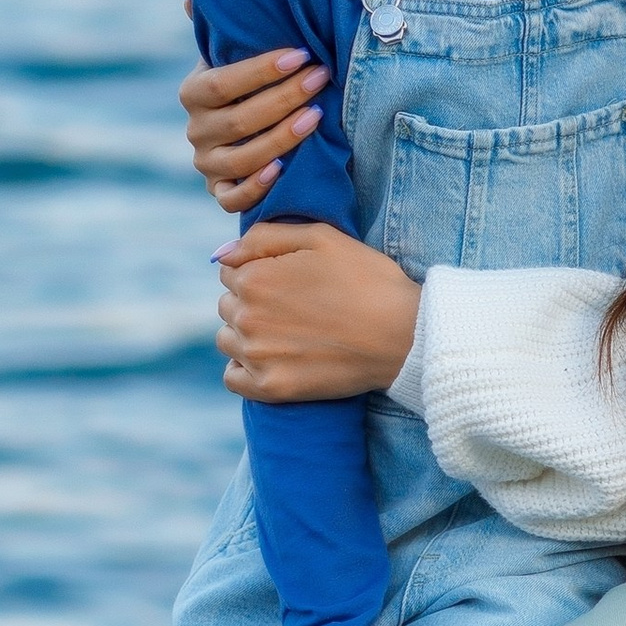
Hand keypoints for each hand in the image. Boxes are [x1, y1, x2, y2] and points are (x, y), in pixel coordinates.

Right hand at [182, 30, 328, 212]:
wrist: (246, 130)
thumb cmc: (248, 83)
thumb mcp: (233, 54)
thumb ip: (219, 30)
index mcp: (193, 93)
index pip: (223, 83)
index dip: (261, 70)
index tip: (300, 54)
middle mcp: (196, 131)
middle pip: (238, 120)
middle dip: (284, 97)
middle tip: (321, 76)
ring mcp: (207, 164)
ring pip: (241, 159)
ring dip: (281, 138)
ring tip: (317, 115)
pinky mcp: (222, 192)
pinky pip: (234, 199)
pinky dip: (257, 187)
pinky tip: (284, 169)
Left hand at [217, 222, 420, 400]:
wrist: (404, 335)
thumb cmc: (367, 280)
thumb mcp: (321, 237)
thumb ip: (263, 236)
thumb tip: (222, 253)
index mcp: (254, 278)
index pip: (230, 271)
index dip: (258, 270)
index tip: (288, 279)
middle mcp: (247, 317)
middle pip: (227, 304)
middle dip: (251, 301)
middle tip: (294, 306)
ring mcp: (257, 356)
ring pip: (227, 340)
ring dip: (246, 334)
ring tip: (285, 333)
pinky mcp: (272, 388)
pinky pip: (233, 378)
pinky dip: (245, 369)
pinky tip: (272, 359)